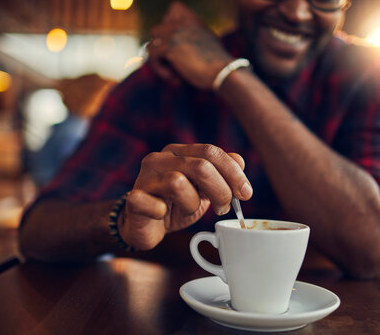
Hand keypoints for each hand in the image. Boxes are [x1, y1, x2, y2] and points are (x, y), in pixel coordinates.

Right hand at [120, 144, 252, 249]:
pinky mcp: (133, 199)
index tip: (246, 193)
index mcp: (178, 152)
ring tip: (191, 210)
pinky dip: (162, 211)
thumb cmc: (176, 205)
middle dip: (221, 190)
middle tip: (224, 208)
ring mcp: (145, 178)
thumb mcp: (204, 189)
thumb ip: (221, 173)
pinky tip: (163, 214)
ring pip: (178, 183)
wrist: (144, 227)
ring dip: (193, 203)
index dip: (233, 173)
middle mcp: (160, 159)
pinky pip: (153, 204)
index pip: (211, 152)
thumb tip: (240, 161)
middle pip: (200, 166)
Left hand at [147, 1, 233, 90]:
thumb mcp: (206, 44)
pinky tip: (176, 79)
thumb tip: (170, 48)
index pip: (173, 9)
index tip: (177, 44)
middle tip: (175, 63)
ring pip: (151, 46)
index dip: (169, 26)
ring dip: (160, 63)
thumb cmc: (217, 65)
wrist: (223, 73)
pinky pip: (152, 58)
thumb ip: (192, 38)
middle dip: (162, 48)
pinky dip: (161, 71)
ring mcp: (175, 33)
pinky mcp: (170, 48)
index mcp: (194, 19)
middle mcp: (183, 22)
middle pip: (156, 30)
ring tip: (174, 74)